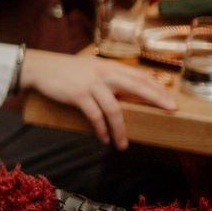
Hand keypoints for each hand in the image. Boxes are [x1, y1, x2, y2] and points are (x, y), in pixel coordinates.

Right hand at [20, 50, 177, 148]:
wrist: (40, 68)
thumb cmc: (66, 71)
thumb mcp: (91, 68)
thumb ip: (108, 77)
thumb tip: (127, 92)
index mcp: (109, 66)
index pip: (140, 75)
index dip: (157, 86)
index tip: (170, 98)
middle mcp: (104, 73)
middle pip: (137, 86)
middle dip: (157, 98)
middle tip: (171, 110)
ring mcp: (91, 84)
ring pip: (114, 109)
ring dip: (121, 129)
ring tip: (123, 144)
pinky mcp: (78, 95)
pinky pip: (95, 116)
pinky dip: (101, 130)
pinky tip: (103, 138)